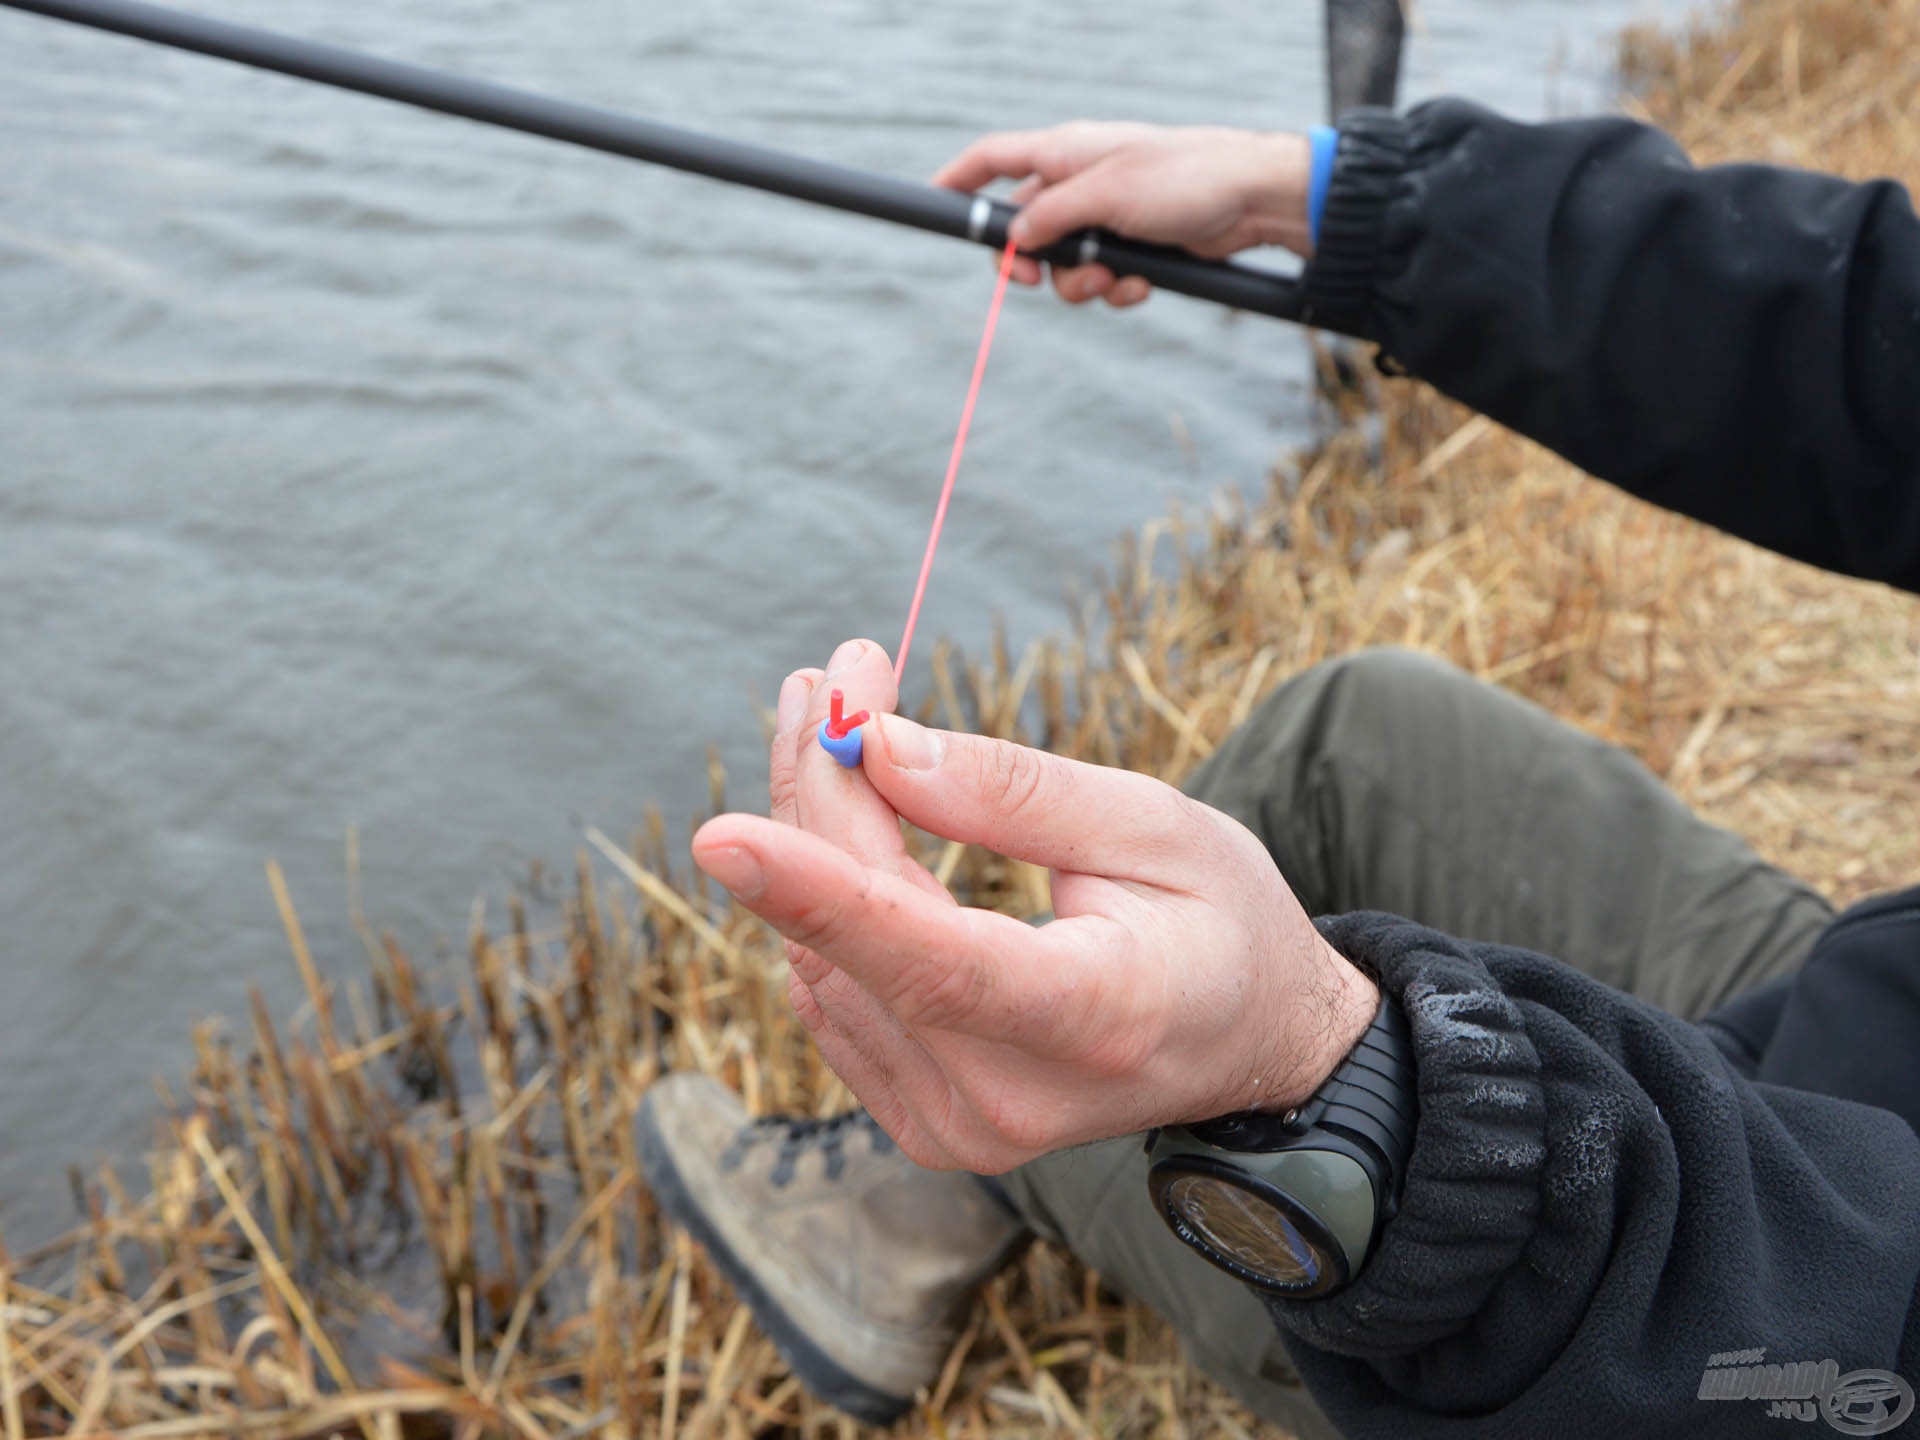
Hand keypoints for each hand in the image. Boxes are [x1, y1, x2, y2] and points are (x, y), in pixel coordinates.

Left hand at [693, 639, 1378, 1172]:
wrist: (1249, 1043)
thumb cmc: (1222, 922)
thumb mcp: (1158, 827)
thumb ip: (1016, 794)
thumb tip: (879, 748)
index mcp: (1095, 1021)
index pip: (937, 964)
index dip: (822, 892)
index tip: (719, 835)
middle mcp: (1009, 1098)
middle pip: (861, 940)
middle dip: (824, 795)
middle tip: (837, 675)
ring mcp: (957, 1126)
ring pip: (825, 959)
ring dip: (813, 830)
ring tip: (840, 718)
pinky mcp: (921, 1120)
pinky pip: (835, 990)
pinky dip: (826, 892)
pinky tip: (849, 812)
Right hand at [933, 122, 1314, 307]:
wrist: (1251, 201)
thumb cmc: (1185, 177)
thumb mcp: (1108, 193)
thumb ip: (1053, 213)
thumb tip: (1015, 237)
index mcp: (1066, 153)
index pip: (995, 158)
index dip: (960, 179)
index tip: (931, 200)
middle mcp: (1080, 182)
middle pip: (1022, 229)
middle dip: (1025, 262)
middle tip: (1030, 280)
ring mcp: (1104, 217)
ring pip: (1061, 265)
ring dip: (1080, 283)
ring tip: (1115, 277)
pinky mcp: (1130, 246)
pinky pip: (1099, 279)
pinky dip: (1115, 289)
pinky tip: (1142, 282)